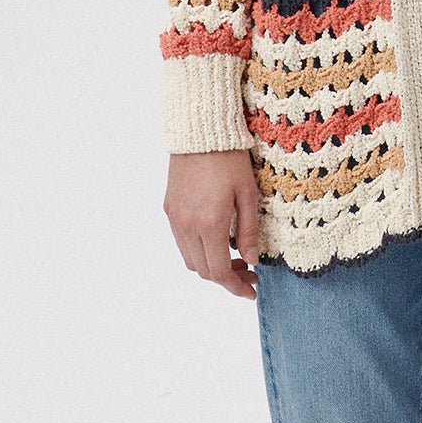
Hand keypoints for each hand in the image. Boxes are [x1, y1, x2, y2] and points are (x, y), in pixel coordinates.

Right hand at [163, 149, 260, 298]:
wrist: (199, 131)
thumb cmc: (230, 158)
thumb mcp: (248, 193)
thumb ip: (249, 230)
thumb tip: (251, 260)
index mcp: (210, 223)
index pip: (219, 271)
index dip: (235, 287)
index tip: (252, 291)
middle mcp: (188, 225)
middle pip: (204, 270)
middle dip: (227, 279)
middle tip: (250, 273)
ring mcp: (175, 218)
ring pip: (190, 259)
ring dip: (212, 266)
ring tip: (236, 258)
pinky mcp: (169, 209)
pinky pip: (182, 242)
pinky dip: (199, 250)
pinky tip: (217, 240)